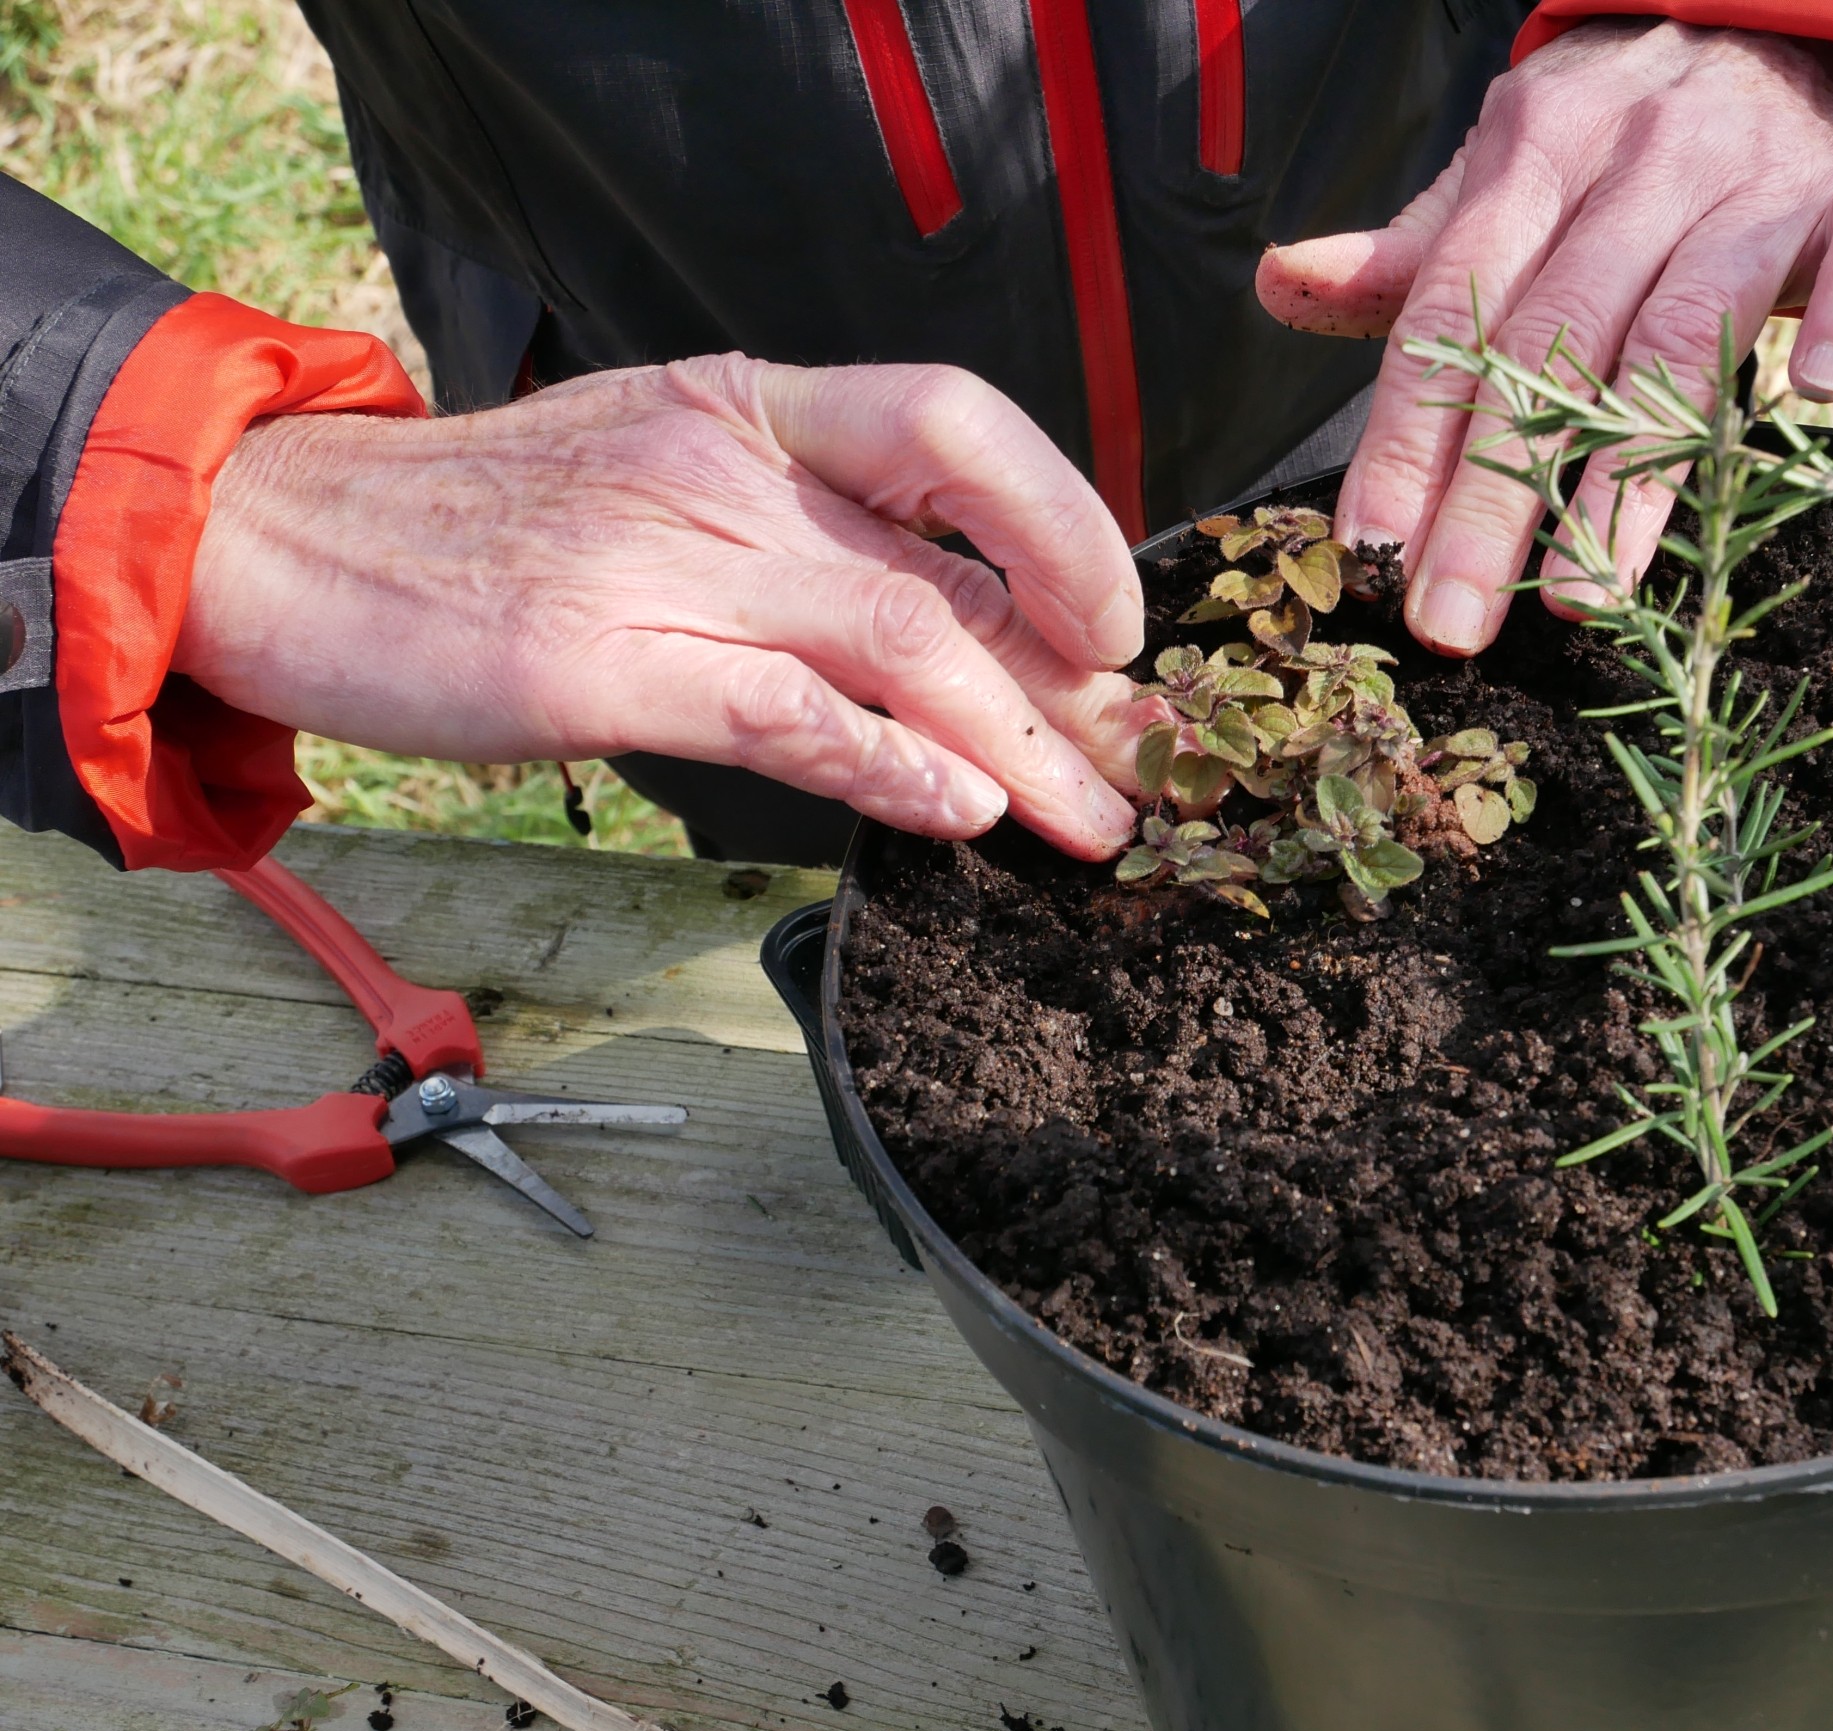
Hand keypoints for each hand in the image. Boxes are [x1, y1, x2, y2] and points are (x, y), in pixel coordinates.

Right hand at [177, 355, 1153, 857]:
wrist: (282, 538)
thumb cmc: (484, 527)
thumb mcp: (661, 478)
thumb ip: (802, 538)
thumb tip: (956, 640)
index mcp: (749, 408)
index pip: (955, 425)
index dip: (1061, 520)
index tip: (1115, 625)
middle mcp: (725, 469)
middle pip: (953, 565)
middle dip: (1076, 681)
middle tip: (1157, 769)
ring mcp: (662, 560)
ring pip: (897, 637)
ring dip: (1020, 744)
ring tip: (1098, 827)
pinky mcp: (598, 660)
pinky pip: (781, 711)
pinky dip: (885, 763)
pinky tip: (960, 812)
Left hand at [1257, 20, 1832, 651]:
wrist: (1803, 25)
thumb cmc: (1633, 139)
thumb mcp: (1515, 172)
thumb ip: (1415, 253)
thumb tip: (1282, 284)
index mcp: (1532, 153)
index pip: (1450, 319)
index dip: (1404, 442)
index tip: (1370, 555)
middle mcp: (1637, 162)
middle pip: (1550, 350)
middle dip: (1492, 499)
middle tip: (1453, 620)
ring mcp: (1755, 174)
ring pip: (1681, 335)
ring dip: (1631, 473)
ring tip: (1587, 595)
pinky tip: (1811, 393)